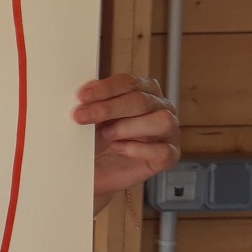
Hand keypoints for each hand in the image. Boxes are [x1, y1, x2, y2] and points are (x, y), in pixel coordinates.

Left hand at [74, 74, 179, 213]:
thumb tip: (86, 90)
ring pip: (162, 121)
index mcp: (144, 90)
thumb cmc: (98, 138)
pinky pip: (163, 150)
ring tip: (106, 135)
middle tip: (81, 117)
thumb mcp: (91, 117)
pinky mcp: (169, 155)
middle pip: (142, 100)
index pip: (130, 82)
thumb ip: (93, 101)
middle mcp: (161, 107)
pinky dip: (137, 149)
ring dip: (128, 127)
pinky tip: (118, 148)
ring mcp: (169, 132)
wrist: (97, 169)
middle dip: (108, 108)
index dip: (106, 89)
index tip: (83, 96)